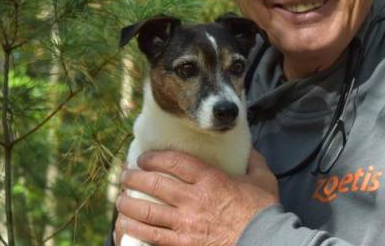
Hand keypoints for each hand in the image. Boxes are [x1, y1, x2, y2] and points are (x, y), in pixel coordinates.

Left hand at [114, 150, 277, 245]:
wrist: (264, 242)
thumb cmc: (263, 212)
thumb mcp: (262, 179)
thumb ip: (253, 161)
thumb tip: (248, 149)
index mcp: (210, 180)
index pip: (174, 162)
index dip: (154, 157)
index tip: (144, 158)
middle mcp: (193, 200)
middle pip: (153, 184)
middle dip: (134, 177)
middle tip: (126, 175)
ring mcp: (185, 224)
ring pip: (146, 211)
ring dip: (128, 204)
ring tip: (120, 200)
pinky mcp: (182, 244)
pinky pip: (151, 236)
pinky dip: (134, 229)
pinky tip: (124, 226)